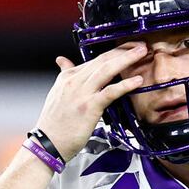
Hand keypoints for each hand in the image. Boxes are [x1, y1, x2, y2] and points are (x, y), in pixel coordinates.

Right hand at [34, 42, 147, 161]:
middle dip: (123, 49)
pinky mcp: (89, 107)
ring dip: (126, 59)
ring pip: (107, 69)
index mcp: (68, 77)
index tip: (128, 47)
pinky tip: (137, 81)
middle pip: (102, 60)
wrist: (46, 143)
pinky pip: (110, 92)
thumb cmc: (54, 123)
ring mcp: (82, 93)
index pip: (94, 59)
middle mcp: (74, 81)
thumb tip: (62, 60)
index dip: (113, 51)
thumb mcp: (57, 94)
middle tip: (140, 44)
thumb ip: (64, 75)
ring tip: (142, 52)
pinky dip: (125, 84)